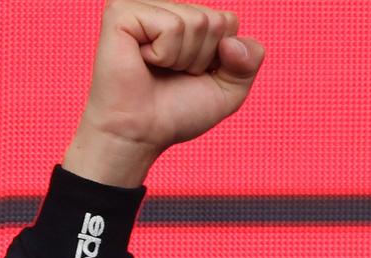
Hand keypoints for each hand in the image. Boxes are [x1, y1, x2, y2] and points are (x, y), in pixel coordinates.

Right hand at [63, 0, 265, 186]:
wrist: (141, 133)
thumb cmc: (177, 111)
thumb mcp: (229, 89)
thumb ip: (249, 61)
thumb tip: (232, 41)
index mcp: (185, 18)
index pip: (229, 21)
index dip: (221, 57)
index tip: (194, 74)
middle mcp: (164, 7)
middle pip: (215, 20)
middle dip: (203, 57)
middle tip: (174, 73)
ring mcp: (141, 7)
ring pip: (196, 21)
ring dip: (184, 58)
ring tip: (158, 69)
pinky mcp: (121, 12)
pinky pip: (171, 26)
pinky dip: (165, 54)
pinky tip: (143, 61)